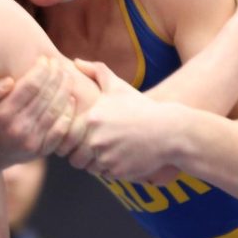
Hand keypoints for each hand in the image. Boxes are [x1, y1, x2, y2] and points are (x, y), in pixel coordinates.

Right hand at [0, 56, 83, 166]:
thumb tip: (9, 81)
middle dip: (55, 76)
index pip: (30, 87)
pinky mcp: (42, 150)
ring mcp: (32, 141)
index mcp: (3, 114)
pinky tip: (71, 99)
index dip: (41, 70)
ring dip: (64, 91)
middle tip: (59, 64)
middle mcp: (18, 128)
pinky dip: (68, 113)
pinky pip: (60, 130)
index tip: (45, 59)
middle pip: (45, 97)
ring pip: (55, 111)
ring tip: (67, 76)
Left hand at [70, 59, 180, 182]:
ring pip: (89, 168)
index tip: (83, 136)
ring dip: (95, 163)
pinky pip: (105, 175)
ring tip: (110, 152)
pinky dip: (111, 169)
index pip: (67, 137)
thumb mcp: (119, 87)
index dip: (73, 139)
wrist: (169, 130)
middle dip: (82, 155)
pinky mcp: (118, 172)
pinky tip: (122, 158)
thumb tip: (76, 62)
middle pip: (75, 157)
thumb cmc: (142, 108)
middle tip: (96, 148)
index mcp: (92, 119)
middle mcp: (96, 140)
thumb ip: (97, 72)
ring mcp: (107, 158)